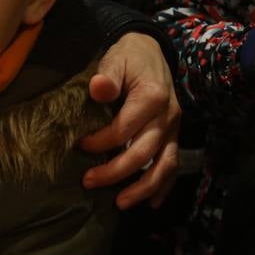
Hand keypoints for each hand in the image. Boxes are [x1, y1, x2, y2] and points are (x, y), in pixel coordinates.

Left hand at [80, 33, 181, 208]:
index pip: (124, 130)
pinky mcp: (174, 136)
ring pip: (164, 165)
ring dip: (143, 188)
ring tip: (120, 203)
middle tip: (88, 182)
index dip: (100, 142)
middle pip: (143, 153)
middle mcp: (167, 116)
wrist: (152, 50)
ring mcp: (174, 128)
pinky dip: (164, 186)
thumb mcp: (116, 58)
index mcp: (152, 97)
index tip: (80, 146)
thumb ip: (108, 75)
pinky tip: (151, 203)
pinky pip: (173, 165)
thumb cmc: (129, 57)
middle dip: (115, 172)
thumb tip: (98, 88)